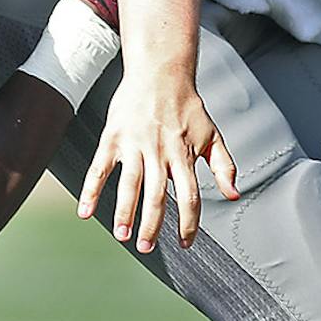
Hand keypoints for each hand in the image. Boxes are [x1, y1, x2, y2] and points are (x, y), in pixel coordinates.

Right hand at [80, 64, 239, 252]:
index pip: (189, 197)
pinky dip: (91, 191)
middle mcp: (159, 152)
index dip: (188, 223)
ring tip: (122, 236)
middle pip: (156, 196)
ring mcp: (134, 145)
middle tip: (146, 248)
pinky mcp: (113, 137)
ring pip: (129, 185)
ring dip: (124, 213)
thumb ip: (225, 166)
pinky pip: (99, 168)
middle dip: (152, 225)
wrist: (160, 72)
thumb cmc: (188, 106)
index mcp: (184, 155)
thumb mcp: (212, 135)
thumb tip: (234, 195)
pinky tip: (85, 212)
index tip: (184, 244)